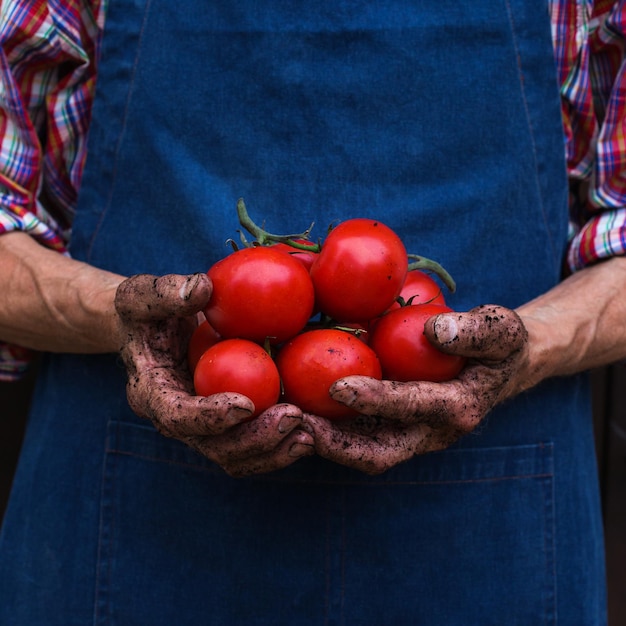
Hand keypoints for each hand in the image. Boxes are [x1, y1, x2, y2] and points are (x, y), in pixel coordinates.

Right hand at [114, 273, 312, 475]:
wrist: (153, 333)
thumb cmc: (147, 312)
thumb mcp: (141, 295)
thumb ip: (164, 293)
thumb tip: (202, 288)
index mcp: (152, 394)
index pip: (177, 416)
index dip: (210, 417)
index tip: (246, 403)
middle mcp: (178, 420)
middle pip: (215, 447)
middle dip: (255, 438)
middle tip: (294, 416)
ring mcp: (204, 428)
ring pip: (238, 456)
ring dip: (275, 450)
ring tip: (310, 434)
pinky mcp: (228, 425)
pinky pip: (254, 446)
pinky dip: (282, 444)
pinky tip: (314, 428)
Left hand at [303, 305, 528, 473]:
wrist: (499, 369)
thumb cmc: (498, 345)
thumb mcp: (501, 329)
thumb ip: (476, 330)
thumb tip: (434, 330)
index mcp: (457, 408)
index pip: (412, 407)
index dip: (376, 399)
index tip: (338, 384)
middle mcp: (430, 433)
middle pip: (379, 453)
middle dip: (336, 445)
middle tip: (295, 424)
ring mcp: (409, 436)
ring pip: (360, 451)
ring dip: (323, 442)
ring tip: (283, 421)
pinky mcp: (393, 429)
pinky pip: (356, 436)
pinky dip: (327, 428)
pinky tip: (296, 407)